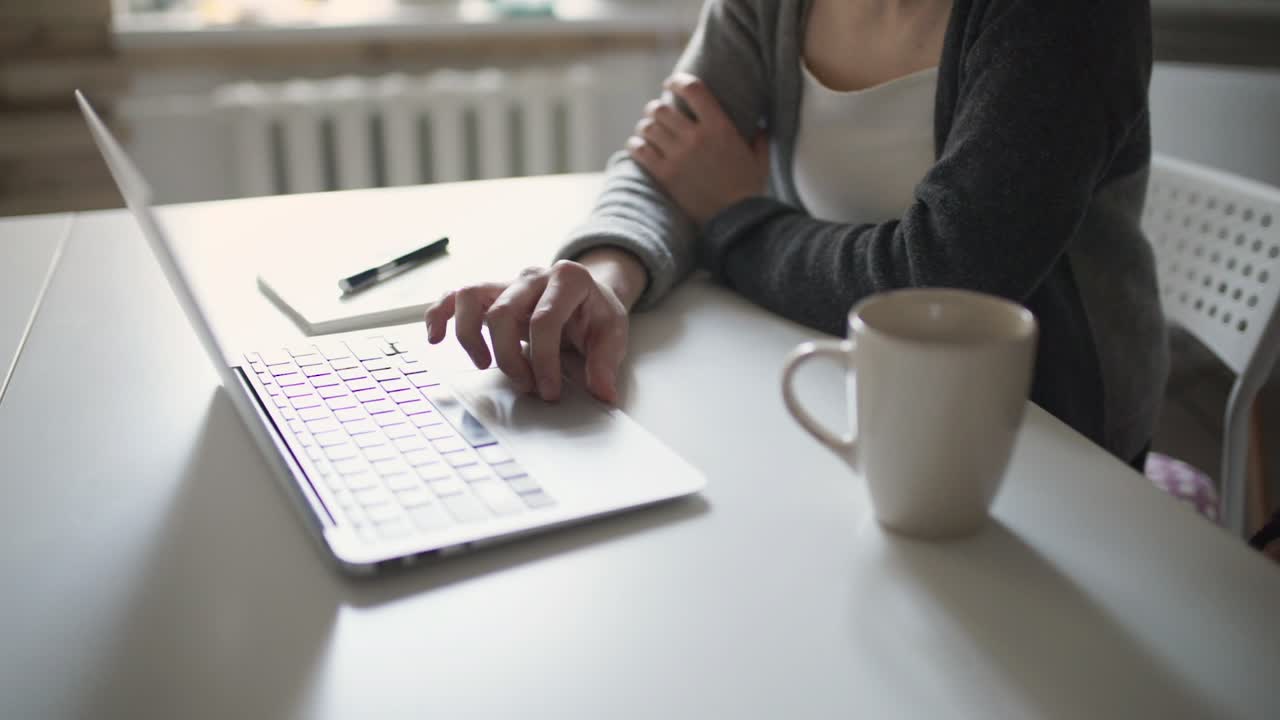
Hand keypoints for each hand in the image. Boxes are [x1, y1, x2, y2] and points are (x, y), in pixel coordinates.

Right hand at [424, 251, 643, 403]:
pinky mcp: (491, 293)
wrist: (588, 294)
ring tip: (483, 365)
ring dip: (471, 336)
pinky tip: (435, 338)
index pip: (544, 320)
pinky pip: (455, 297)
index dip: (544, 361)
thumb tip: (602, 393)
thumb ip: (606, 363)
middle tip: (526, 386)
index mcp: (568, 279)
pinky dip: (440, 315)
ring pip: (472, 296)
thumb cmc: (596, 313)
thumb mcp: (613, 333)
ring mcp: (508, 282)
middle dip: (510, 357)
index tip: (549, 391)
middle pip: (503, 312)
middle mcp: (533, 275)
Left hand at [627, 73, 768, 225]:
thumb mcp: (760, 160)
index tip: (670, 84)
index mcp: (720, 127)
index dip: (677, 81)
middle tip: (656, 114)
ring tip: (648, 131)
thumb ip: (759, 138)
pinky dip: (636, 145)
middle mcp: (696, 137)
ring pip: (647, 127)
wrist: (736, 221)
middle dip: (655, 109)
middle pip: (661, 108)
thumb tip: (760, 125)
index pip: (693, 89)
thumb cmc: (749, 191)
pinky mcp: (665, 175)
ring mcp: (678, 156)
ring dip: (645, 127)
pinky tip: (638, 147)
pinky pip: (640, 150)